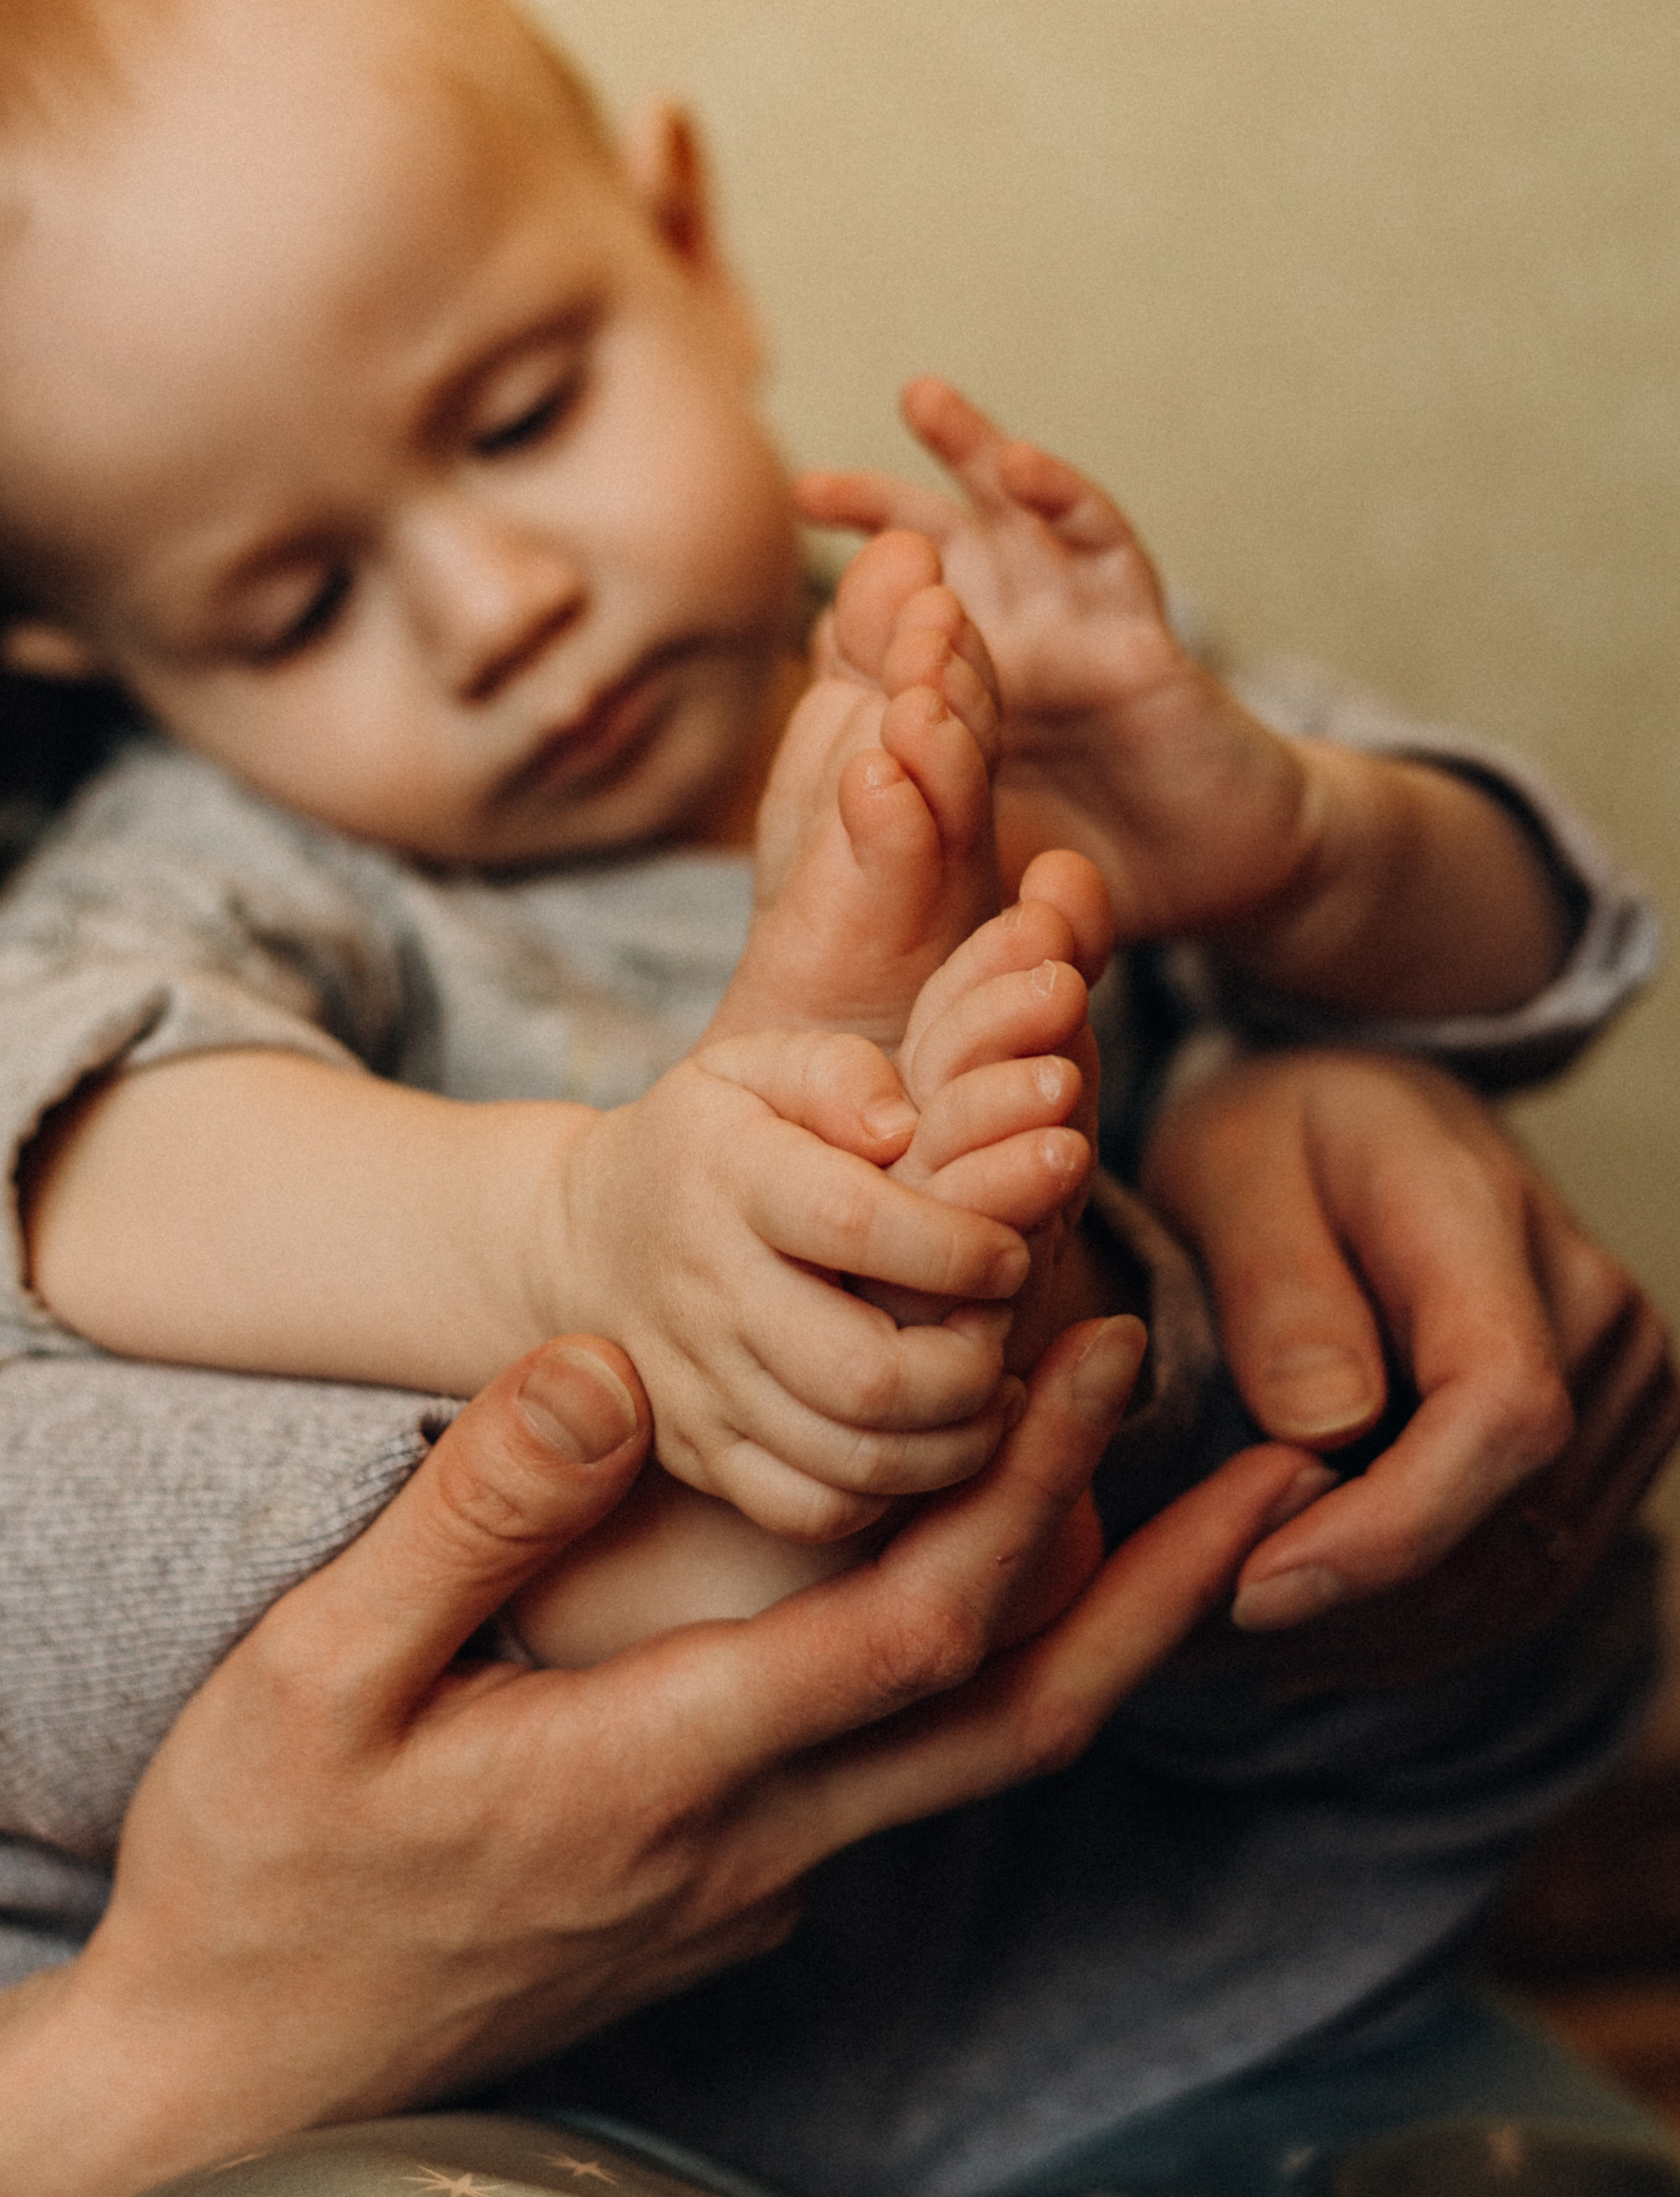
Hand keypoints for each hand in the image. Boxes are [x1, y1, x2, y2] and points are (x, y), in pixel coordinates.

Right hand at [0, 1328, 1316, 2194]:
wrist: (234, 2070)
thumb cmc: (262, 1867)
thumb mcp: (317, 1676)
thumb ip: (472, 1516)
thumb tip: (606, 1368)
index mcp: (659, 1765)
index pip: (912, 1622)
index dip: (1033, 1488)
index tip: (1102, 1357)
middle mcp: (745, 1841)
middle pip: (1015, 1714)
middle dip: (1161, 1585)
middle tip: (1276, 1472)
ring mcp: (749, 1887)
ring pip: (977, 1762)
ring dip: (1101, 1638)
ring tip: (1193, 1532)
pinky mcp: (726, 1899)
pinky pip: (907, 1784)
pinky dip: (993, 1686)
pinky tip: (999, 1611)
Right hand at [555, 1028, 1039, 1539]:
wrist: (585, 1241)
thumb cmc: (708, 1141)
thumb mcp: (756, 1068)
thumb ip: (837, 1073)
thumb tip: (901, 1127)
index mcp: (731, 1179)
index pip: (856, 1225)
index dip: (958, 1248)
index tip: (1010, 1252)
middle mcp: (709, 1293)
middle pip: (864, 1375)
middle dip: (970, 1366)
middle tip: (1003, 1329)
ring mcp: (700, 1388)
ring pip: (851, 1461)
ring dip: (955, 1441)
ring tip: (992, 1389)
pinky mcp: (700, 1456)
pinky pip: (809, 1508)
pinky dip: (891, 1493)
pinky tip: (931, 1441)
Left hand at [800, 379, 1568, 1014]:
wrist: (1224, 880)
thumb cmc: (1104, 865)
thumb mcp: (982, 856)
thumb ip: (921, 829)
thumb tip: (822, 849)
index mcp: (973, 694)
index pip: (892, 634)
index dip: (845, 614)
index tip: (791, 613)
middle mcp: (1019, 645)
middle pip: (938, 553)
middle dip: (877, 510)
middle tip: (808, 488)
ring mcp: (1078, 628)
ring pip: (1017, 519)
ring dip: (974, 452)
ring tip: (919, 397)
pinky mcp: (1140, 632)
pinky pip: (1102, 548)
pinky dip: (1063, 498)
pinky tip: (1021, 462)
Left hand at [1143, 1049, 1679, 1682]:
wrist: (1364, 1120)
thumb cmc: (1276, 1136)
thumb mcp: (1231, 1167)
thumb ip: (1277, 1286)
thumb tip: (1327, 1429)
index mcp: (1491, 1223)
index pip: (1502, 1412)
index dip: (1388, 1529)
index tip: (1253, 1587)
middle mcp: (1595, 1311)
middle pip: (1508, 1521)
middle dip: (1351, 1601)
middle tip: (1195, 1625)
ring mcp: (1621, 1384)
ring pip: (1518, 1577)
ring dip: (1375, 1632)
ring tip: (1228, 1638)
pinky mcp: (1606, 1444)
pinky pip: (1523, 1577)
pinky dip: (1412, 1622)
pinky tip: (1305, 1621)